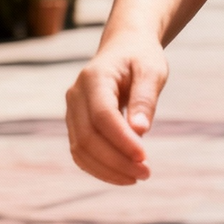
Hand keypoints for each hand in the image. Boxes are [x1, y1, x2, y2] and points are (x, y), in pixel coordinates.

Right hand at [65, 31, 168, 185]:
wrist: (125, 46)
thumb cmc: (141, 57)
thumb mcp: (152, 69)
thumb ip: (145, 98)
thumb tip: (140, 131)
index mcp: (94, 77)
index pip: (102, 116)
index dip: (121, 140)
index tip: (144, 157)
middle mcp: (76, 95)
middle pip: (87, 137)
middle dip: (115, 161)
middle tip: (145, 173)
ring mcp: (72, 110)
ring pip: (80, 149)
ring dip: (107, 169)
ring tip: (137, 177)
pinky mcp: (75, 123)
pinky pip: (81, 152)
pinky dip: (99, 167)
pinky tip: (123, 174)